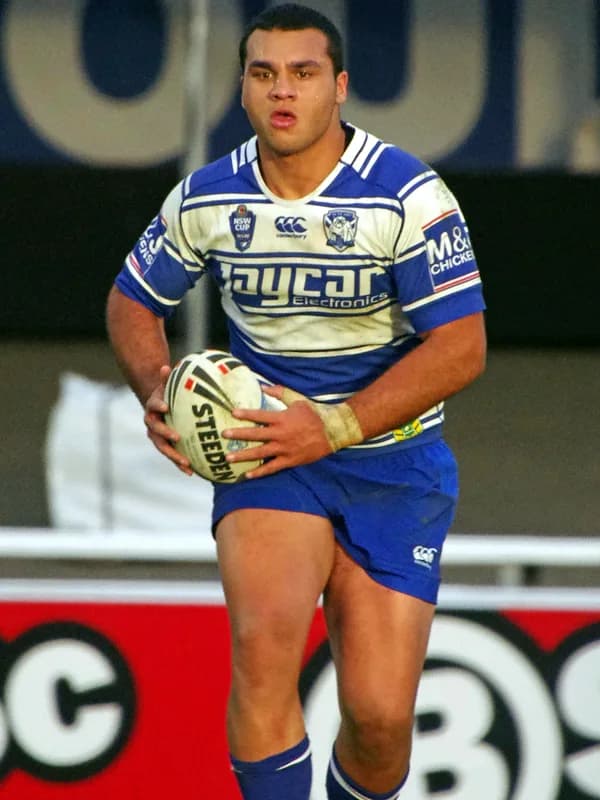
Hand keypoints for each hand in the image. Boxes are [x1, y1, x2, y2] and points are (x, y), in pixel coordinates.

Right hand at [143, 365, 192, 475]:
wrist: (159, 407)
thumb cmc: (166, 394)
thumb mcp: (166, 385)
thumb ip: (167, 378)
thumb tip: (166, 366)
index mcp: (152, 408)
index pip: (153, 406)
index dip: (158, 406)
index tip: (166, 407)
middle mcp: (152, 424)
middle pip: (156, 432)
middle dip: (166, 435)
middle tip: (177, 437)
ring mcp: (157, 437)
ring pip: (164, 448)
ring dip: (174, 456)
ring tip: (187, 464)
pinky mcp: (165, 446)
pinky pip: (172, 456)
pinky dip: (180, 464)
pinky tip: (193, 472)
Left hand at [221, 385, 361, 478]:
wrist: (333, 430)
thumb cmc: (314, 413)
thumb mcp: (297, 399)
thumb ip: (279, 393)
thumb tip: (263, 387)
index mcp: (282, 418)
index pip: (260, 415)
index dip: (246, 414)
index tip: (232, 413)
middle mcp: (281, 434)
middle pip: (256, 435)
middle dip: (238, 435)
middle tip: (223, 435)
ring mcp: (285, 449)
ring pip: (260, 453)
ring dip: (243, 456)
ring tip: (228, 458)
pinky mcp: (290, 460)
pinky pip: (272, 467)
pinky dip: (260, 472)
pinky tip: (247, 474)